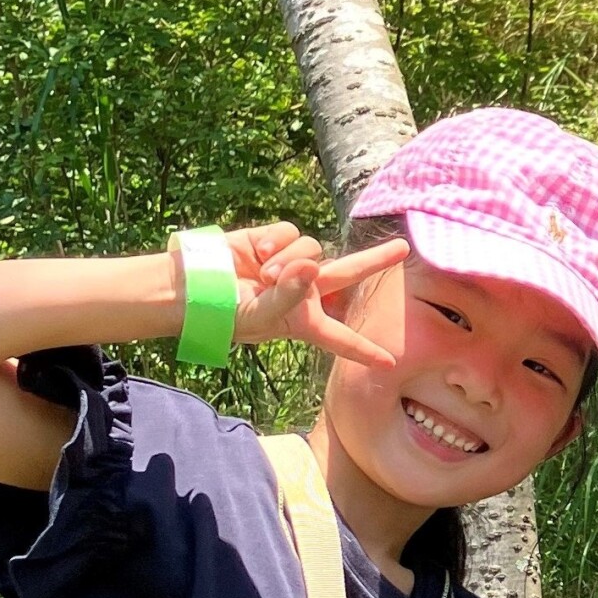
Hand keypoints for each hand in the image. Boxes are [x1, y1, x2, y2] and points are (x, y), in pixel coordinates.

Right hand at [191, 222, 409, 368]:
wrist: (194, 287)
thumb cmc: (226, 313)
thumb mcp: (262, 315)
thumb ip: (289, 294)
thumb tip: (312, 264)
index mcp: (305, 322)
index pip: (341, 337)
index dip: (364, 350)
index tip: (389, 362)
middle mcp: (305, 292)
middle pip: (347, 273)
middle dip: (375, 260)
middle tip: (403, 248)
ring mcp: (291, 265)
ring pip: (313, 250)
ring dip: (290, 261)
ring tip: (264, 275)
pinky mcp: (275, 241)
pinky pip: (292, 234)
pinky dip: (276, 244)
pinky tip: (258, 255)